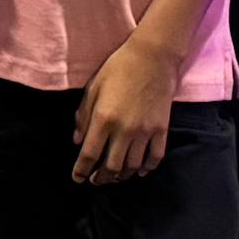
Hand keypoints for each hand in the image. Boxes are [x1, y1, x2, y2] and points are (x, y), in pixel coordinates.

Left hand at [71, 38, 178, 184]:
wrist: (152, 57)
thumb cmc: (118, 69)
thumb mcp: (93, 88)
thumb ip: (83, 116)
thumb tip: (77, 141)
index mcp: (103, 118)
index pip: (89, 154)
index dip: (81, 170)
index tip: (77, 178)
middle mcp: (124, 130)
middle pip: (111, 166)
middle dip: (101, 178)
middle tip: (95, 180)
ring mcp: (145, 131)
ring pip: (132, 166)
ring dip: (121, 176)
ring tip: (114, 177)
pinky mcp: (161, 129)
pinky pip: (155, 157)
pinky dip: (147, 168)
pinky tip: (139, 171)